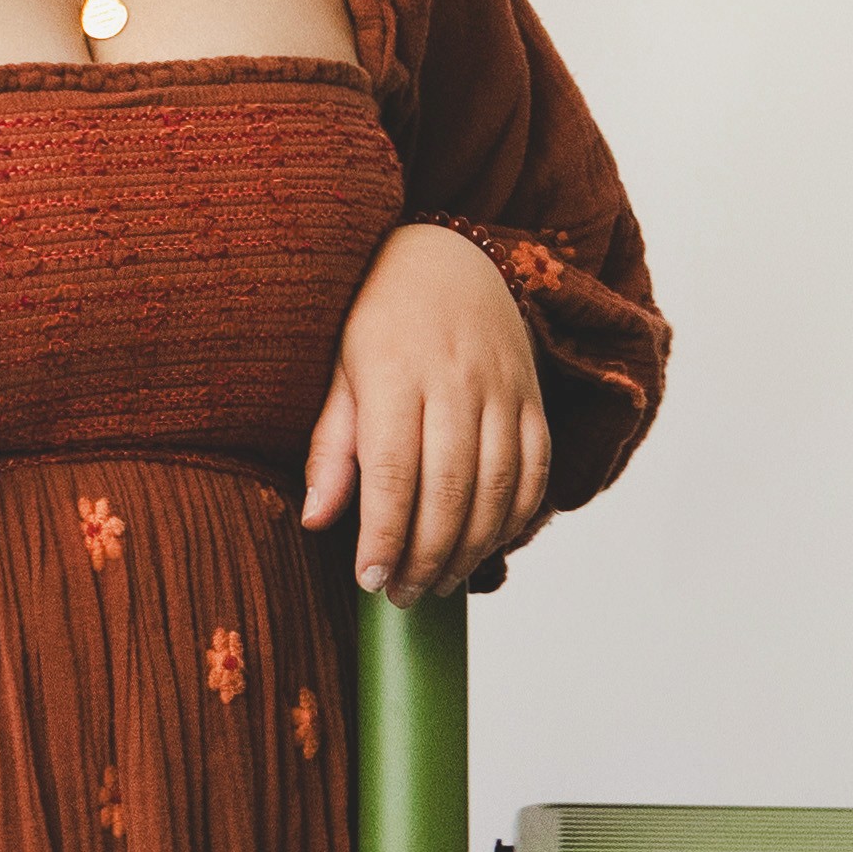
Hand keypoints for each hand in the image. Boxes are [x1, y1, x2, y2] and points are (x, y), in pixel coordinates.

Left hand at [302, 222, 547, 601]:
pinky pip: (535, 469)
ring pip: (496, 486)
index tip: (368, 580)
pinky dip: (514, 517)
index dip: (383, 534)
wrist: (444, 257)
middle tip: (401, 594)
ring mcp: (503, 387)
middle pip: (448, 488)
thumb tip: (317, 519)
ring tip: (439, 583)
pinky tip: (484, 544)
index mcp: (395, 372)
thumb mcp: (338, 372)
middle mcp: (455, 380)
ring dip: (469, 548)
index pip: (392, 471)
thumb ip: (331, 446)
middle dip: (425, 555)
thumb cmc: (375, 320)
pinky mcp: (533, 395)